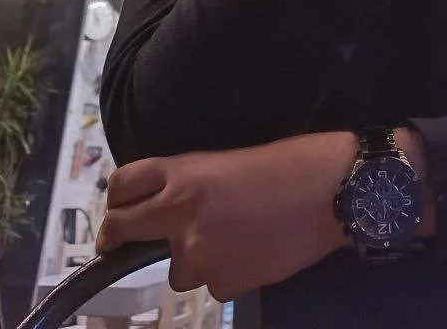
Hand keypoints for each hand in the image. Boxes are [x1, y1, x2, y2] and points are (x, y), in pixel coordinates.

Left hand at [95, 131, 356, 301]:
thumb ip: (192, 184)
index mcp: (184, 173)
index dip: (115, 201)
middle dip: (118, 239)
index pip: (123, 185)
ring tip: (238, 239)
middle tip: (118, 245)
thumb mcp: (230, 162)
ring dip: (195, 260)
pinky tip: (257, 253)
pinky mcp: (223, 282)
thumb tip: (169, 205)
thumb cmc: (291, 164)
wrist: (332, 192)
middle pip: (123, 228)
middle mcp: (180, 213)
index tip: (114, 215)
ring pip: (178, 269)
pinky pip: (214, 284)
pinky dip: (230, 274)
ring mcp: (199, 251)